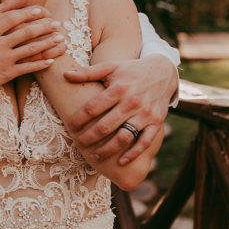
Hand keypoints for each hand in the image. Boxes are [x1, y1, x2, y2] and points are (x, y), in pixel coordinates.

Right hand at [0, 0, 66, 110]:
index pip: (10, 18)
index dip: (26, 12)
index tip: (38, 9)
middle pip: (25, 31)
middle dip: (43, 25)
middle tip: (55, 22)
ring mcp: (3, 59)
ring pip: (30, 48)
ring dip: (47, 42)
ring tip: (60, 38)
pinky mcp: (6, 74)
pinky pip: (28, 67)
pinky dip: (41, 63)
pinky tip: (51, 60)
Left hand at [62, 55, 178, 164]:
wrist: (163, 72)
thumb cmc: (131, 70)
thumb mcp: (110, 67)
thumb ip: (88, 72)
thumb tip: (65, 75)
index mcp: (118, 89)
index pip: (93, 108)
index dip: (79, 119)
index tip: (70, 127)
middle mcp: (132, 102)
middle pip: (106, 126)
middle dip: (89, 137)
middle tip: (78, 144)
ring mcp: (145, 114)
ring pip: (124, 137)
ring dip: (108, 150)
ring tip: (94, 157)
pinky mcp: (156, 122)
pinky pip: (145, 142)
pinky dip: (134, 153)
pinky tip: (121, 162)